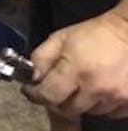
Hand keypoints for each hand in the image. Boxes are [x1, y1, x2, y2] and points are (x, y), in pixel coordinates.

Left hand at [24, 4, 127, 118]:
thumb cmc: (93, 34)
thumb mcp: (60, 38)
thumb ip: (41, 58)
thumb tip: (34, 79)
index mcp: (75, 69)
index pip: (49, 96)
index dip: (36, 95)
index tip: (32, 91)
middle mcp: (95, 87)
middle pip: (68, 109)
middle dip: (58, 100)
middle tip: (57, 88)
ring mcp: (114, 97)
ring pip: (88, 112)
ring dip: (81, 102)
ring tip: (82, 85)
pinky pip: (109, 113)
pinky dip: (101, 105)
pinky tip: (99, 89)